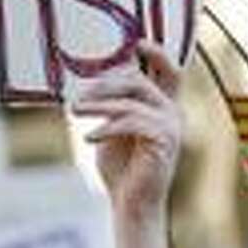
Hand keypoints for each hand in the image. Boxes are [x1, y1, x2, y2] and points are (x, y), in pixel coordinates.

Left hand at [70, 45, 181, 226]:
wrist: (131, 205)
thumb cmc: (121, 169)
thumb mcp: (112, 130)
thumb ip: (112, 105)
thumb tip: (93, 82)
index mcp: (163, 107)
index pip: (168, 71)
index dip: (157, 53)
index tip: (138, 42)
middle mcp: (172, 113)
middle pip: (141, 80)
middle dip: (107, 81)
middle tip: (80, 94)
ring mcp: (171, 127)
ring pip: (132, 100)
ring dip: (99, 103)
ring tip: (75, 110)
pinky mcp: (164, 142)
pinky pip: (132, 121)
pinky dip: (106, 127)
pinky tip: (89, 137)